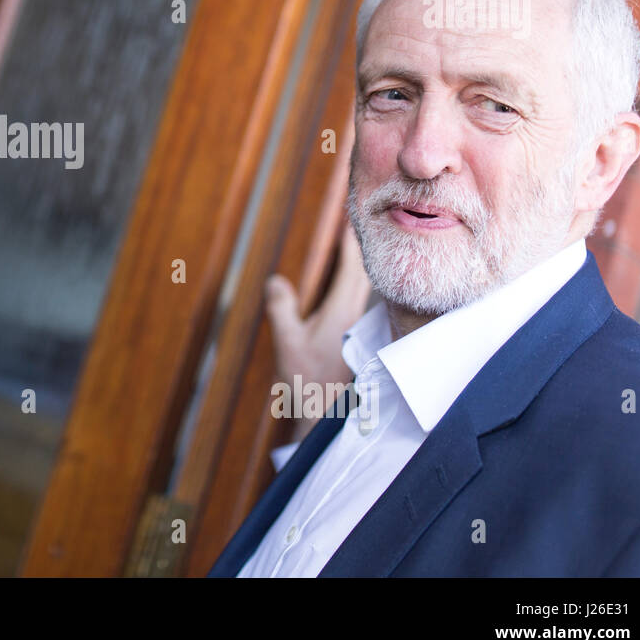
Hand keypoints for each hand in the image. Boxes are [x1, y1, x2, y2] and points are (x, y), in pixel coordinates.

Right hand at [266, 223, 370, 442]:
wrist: (327, 418)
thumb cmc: (309, 383)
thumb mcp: (288, 343)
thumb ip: (281, 309)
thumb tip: (276, 280)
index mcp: (341, 312)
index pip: (352, 268)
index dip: (351, 244)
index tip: (350, 222)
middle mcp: (355, 317)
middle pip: (362, 275)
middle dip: (357, 251)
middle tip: (351, 228)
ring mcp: (357, 330)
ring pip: (362, 290)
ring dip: (356, 269)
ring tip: (349, 252)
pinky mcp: (354, 341)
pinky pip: (357, 304)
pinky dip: (353, 287)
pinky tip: (344, 291)